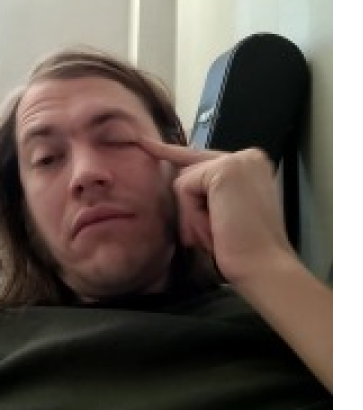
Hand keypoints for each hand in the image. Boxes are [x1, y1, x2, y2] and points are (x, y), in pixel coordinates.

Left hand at [137, 138, 295, 288]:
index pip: (203, 157)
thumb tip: (177, 179)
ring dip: (192, 215)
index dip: (172, 154)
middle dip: (190, 207)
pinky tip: (214, 228)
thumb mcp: (224, 210)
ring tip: (216, 233)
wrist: (264, 267)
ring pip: (185, 180)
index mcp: (250, 165)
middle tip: (213, 234)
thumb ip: (207, 190)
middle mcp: (247, 156)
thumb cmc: (244, 248)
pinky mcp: (224, 170)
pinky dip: (191, 214)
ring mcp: (237, 160)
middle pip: (190, 171)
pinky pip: (185, 187)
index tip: (145, 142)